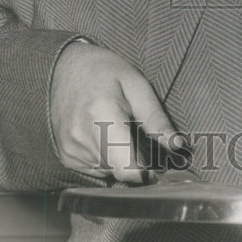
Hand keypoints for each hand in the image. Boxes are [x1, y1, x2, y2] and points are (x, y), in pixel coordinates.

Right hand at [50, 42, 178, 182]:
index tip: (157, 165)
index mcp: (102, 116)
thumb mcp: (137, 84)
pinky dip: (106, 158)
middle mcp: (82, 137)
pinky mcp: (66, 156)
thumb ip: (156, 118)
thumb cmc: (105, 71)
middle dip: (136, 161)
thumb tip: (177, 146)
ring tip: (119, 130)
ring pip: (109, 172)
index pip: (126, 168)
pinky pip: (96, 169)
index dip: (147, 174)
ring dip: (120, 159)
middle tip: (138, 136)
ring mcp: (71, 149)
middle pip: (121, 172)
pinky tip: (104, 135)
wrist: (64, 67)